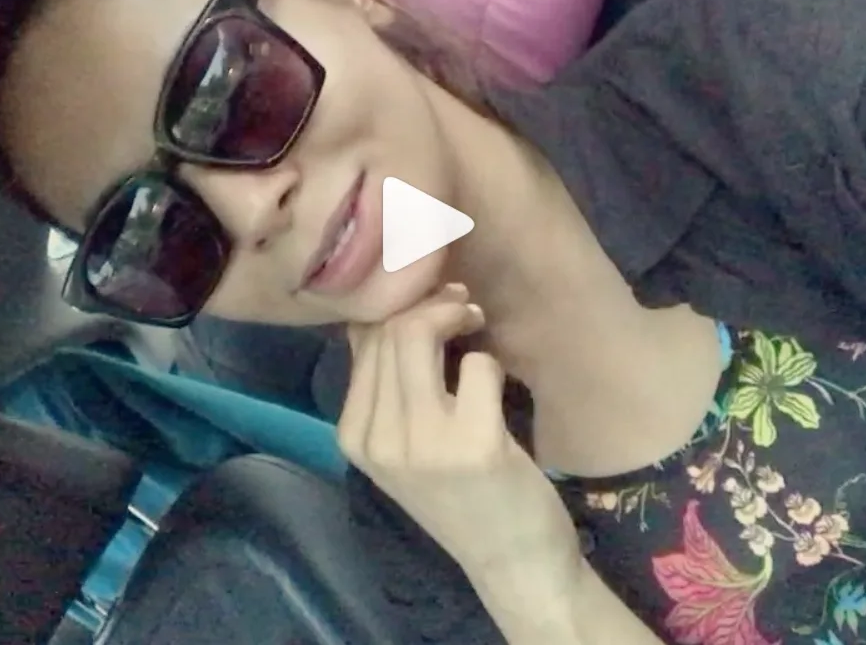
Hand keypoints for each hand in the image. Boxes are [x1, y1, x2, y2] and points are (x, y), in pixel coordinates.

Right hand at [338, 284, 582, 585]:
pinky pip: (477, 365)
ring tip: (475, 325)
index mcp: (354, 435)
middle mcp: (378, 440)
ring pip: (419, 334)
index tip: (431, 303)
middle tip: (463, 308)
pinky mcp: (475, 445)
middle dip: (431, 302)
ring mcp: (424, 445)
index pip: (361, 338)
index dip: (398, 305)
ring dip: (457, 316)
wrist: (511, 563)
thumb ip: (386, 380)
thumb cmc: (458, 493)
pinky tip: (495, 388)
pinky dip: (490, 363)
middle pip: (389, 330)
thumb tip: (385, 303)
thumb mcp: (402, 442)